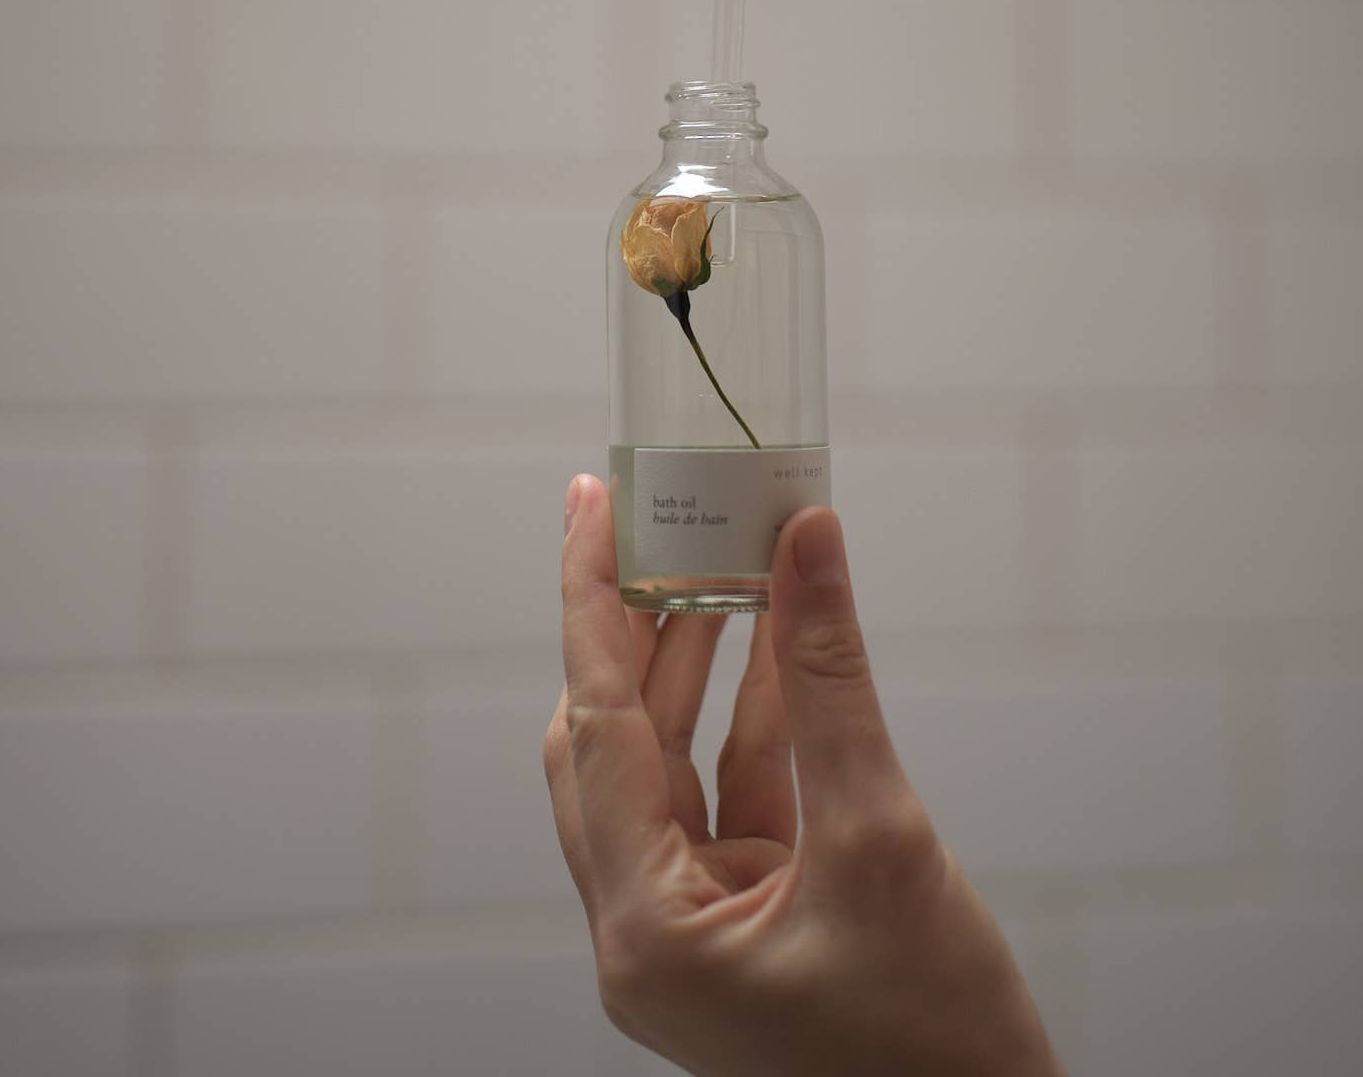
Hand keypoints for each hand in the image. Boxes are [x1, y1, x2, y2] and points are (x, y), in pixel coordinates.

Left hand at [544, 475, 1061, 1076]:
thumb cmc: (936, 1047)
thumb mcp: (881, 839)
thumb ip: (831, 681)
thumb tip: (808, 542)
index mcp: (647, 931)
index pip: (596, 723)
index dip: (592, 600)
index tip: (590, 504)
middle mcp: (646, 930)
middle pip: (612, 740)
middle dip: (639, 626)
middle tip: (655, 520)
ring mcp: (691, 928)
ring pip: (665, 763)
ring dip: (695, 664)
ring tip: (722, 560)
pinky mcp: (742, 920)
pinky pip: (725, 794)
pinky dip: (749, 719)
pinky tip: (772, 642)